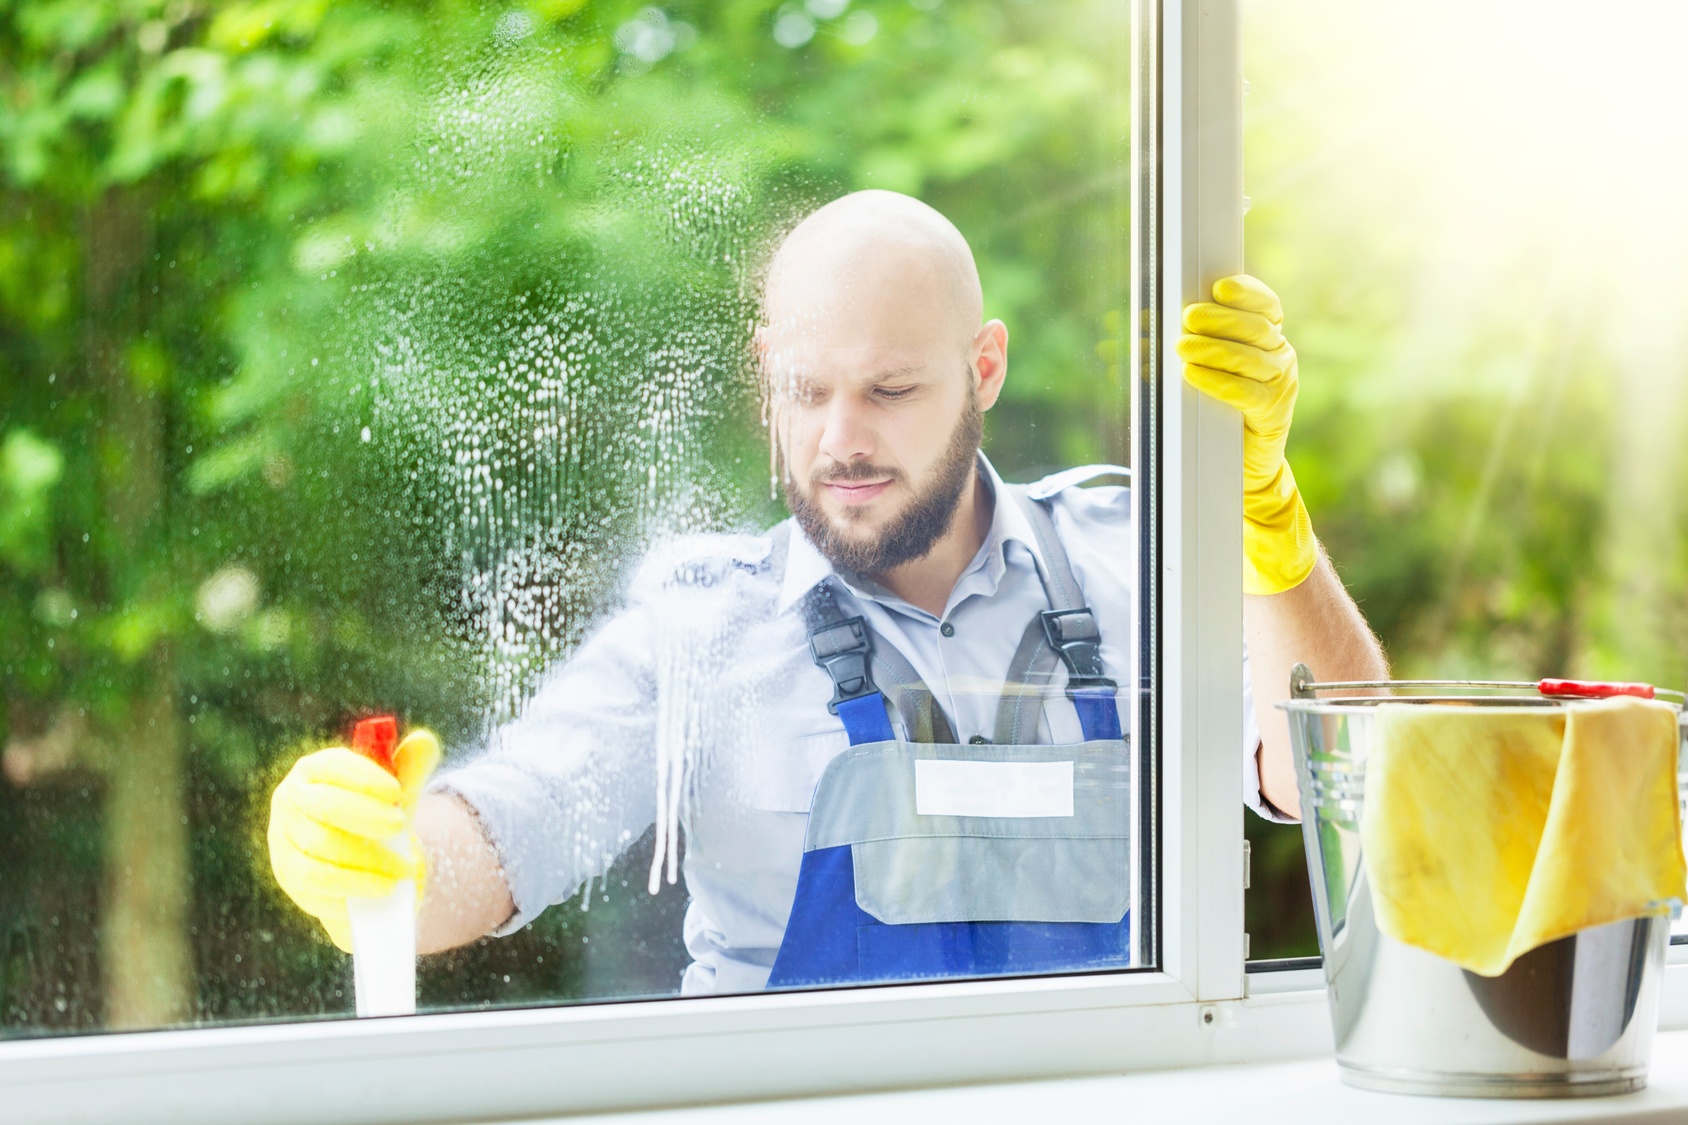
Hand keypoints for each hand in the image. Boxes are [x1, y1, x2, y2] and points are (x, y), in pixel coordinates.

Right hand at [267, 730, 439, 950]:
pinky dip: (352, 888)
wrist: (359, 862)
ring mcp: (283, 840)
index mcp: (313, 769)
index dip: (365, 778)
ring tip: (404, 869)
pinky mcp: (288, 876)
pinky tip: (382, 890)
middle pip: (325, 807)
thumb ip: (410, 768)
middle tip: (401, 826)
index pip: (332, 766)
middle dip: (367, 817)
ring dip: (366, 862)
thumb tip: (424, 741)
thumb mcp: (394, 793)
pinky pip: (316, 886)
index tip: (398, 792)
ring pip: (321, 851)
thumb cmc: (376, 815)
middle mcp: (289, 800)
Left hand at [1175, 274, 1315, 594]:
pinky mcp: (1272, 414)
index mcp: (1269, 338)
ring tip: (1182, 346)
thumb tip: (1147, 324)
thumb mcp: (1210, 369)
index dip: (1248, 293)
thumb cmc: (1219, 408)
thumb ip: (1193, 343)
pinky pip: (1247, 393)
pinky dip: (1218, 381)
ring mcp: (1281, 385)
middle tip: (1188, 317)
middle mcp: (1280, 357)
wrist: (1242, 464)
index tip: (1220, 286)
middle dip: (1220, 320)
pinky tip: (1192, 374)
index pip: (1267, 306)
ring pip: (1252, 358)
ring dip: (1214, 349)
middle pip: (1257, 329)